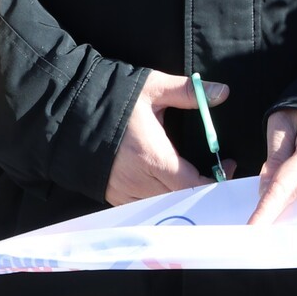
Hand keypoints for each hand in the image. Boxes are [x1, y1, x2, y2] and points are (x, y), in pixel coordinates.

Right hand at [105, 72, 231, 206]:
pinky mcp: (114, 195)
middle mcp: (139, 181)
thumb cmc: (114, 100)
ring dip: (180, 196)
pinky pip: (143, 206)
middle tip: (216, 170)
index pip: (192, 184)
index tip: (226, 166)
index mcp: (153, 156)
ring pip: (163, 206)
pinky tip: (168, 184)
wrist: (70, 112)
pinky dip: (159, 200)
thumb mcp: (152, 88)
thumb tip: (223, 92)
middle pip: (181, 199)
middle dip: (202, 188)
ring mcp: (125, 191)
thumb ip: (188, 92)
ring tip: (192, 177)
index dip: (214, 181)